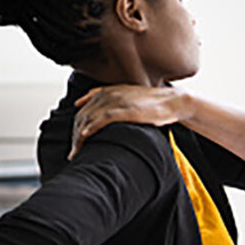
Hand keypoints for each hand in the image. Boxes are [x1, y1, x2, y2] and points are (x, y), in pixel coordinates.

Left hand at [69, 85, 193, 159]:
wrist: (172, 101)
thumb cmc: (151, 104)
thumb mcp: (128, 98)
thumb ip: (110, 102)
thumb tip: (92, 110)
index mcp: (107, 91)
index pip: (83, 110)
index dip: (76, 127)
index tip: (74, 143)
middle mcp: (108, 94)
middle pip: (82, 116)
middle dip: (75, 136)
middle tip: (73, 153)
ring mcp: (116, 101)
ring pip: (89, 118)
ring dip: (79, 137)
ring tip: (76, 152)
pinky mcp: (125, 109)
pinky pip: (101, 119)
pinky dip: (91, 128)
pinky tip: (85, 137)